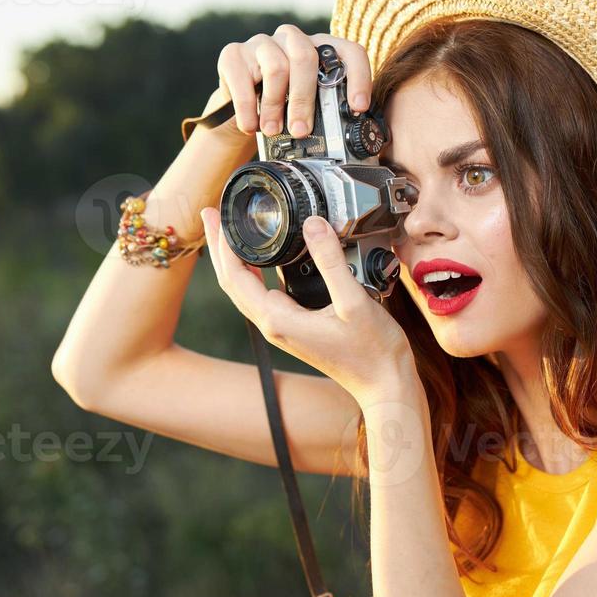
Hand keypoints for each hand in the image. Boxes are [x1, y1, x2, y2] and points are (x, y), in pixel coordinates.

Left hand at [201, 206, 413, 405]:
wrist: (384, 383)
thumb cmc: (372, 350)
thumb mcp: (353, 301)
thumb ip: (331, 261)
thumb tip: (313, 223)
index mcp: (278, 319)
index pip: (235, 277)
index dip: (223, 244)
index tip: (217, 214)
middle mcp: (274, 325)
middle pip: (232, 282)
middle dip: (220, 247)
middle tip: (212, 213)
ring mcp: (283, 328)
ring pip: (246, 290)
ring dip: (234, 259)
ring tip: (230, 231)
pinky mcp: (295, 328)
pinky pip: (264, 296)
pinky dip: (254, 272)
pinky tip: (263, 259)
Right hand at [214, 24, 373, 138]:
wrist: (241, 112)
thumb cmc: (283, 110)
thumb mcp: (310, 109)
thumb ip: (329, 111)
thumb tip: (350, 134)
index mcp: (321, 49)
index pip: (349, 51)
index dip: (358, 77)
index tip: (358, 107)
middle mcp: (293, 39)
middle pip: (305, 57)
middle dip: (304, 100)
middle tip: (301, 131)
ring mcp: (263, 43)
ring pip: (276, 67)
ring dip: (274, 105)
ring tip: (272, 130)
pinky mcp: (234, 54)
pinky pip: (243, 78)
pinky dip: (247, 108)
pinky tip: (250, 125)